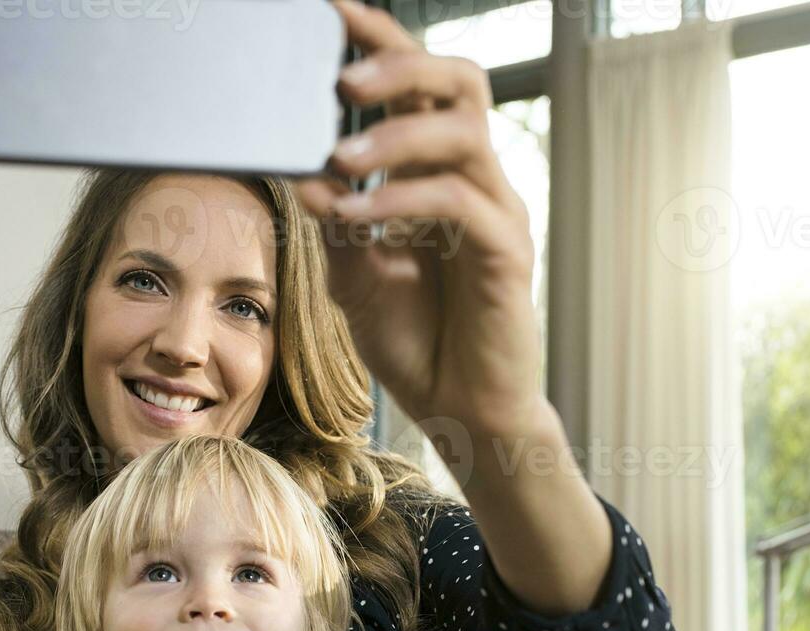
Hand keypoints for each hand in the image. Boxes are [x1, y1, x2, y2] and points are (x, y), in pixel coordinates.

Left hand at [296, 0, 544, 436]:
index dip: (381, 42)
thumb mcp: (355, 277)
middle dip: (399, 66)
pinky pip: (461, 203)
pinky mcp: (505, 254)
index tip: (331, 11)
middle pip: (460, 82)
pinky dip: (403, 201)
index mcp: (438, 174)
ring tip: (340, 159)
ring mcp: (496, 212)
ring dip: (394, 138)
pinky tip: (358, 216)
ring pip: (462, 134)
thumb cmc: (415, 341)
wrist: (462, 413)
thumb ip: (336, 224)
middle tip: (341, 79)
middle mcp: (475, 179)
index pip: (419, 86)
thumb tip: (303, 172)